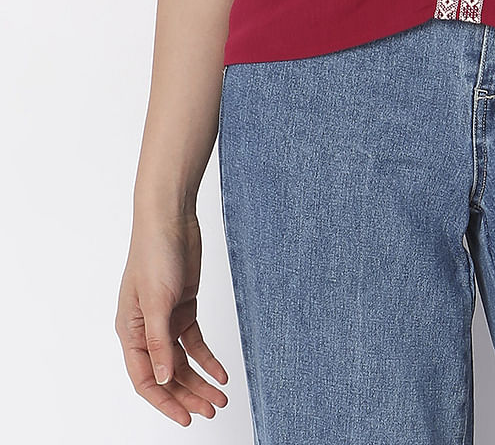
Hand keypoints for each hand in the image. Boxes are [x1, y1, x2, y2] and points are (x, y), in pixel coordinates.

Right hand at [116, 212, 228, 425]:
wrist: (171, 220)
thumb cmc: (154, 254)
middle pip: (167, 374)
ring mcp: (166, 320)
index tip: (185, 418)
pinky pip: (194, 342)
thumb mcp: (157, 302)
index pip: (146, 379)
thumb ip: (159, 342)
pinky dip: (208, 358)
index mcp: (130, 332)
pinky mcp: (183, 307)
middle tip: (211, 410)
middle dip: (188, 395)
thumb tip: (163, 380)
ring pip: (182, 362)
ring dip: (200, 380)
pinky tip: (220, 372)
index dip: (165, 401)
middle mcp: (146, 330)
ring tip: (219, 398)